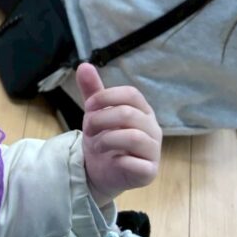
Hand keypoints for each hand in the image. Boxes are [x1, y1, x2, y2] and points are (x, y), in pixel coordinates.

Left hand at [76, 64, 161, 203]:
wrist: (101, 172)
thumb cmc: (104, 138)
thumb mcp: (95, 113)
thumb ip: (92, 91)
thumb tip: (84, 65)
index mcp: (142, 111)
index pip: (131, 94)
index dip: (106, 97)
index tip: (88, 107)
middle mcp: (152, 129)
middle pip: (128, 113)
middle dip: (100, 120)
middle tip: (88, 130)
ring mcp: (153, 150)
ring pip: (133, 137)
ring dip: (106, 139)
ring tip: (97, 146)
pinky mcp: (149, 171)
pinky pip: (137, 163)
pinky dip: (118, 160)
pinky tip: (111, 161)